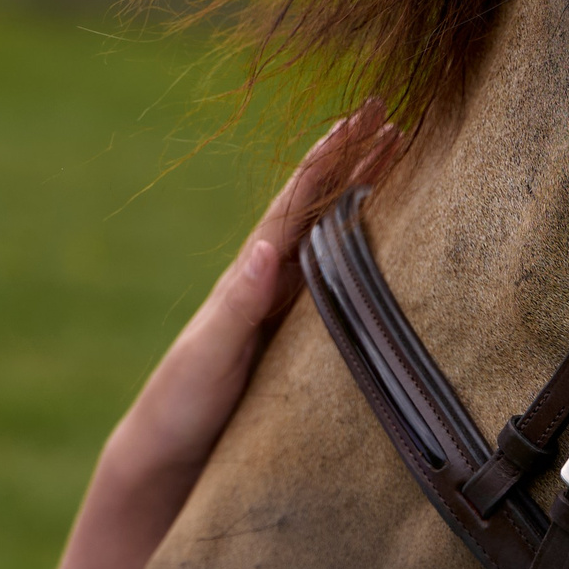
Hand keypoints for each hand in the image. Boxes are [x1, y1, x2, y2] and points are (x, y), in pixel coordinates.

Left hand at [102, 101, 400, 494]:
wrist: (166, 454)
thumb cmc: (181, 403)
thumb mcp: (209, 352)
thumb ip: (237, 303)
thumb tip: (264, 247)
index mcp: (251, 273)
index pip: (298, 201)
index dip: (332, 156)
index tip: (366, 114)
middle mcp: (270, 282)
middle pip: (323, 208)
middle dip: (358, 161)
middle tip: (399, 118)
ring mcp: (284, 309)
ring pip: (335, 238)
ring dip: (367, 197)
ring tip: (402, 158)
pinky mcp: (297, 341)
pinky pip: (340, 283)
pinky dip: (366, 252)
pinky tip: (389, 242)